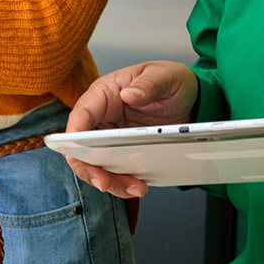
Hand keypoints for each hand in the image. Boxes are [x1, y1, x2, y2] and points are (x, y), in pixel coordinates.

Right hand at [63, 61, 198, 197]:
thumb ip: (148, 84)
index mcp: (104, 94)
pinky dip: (124, 182)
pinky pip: (115, 171)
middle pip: (81, 147)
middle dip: (89, 168)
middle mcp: (101, 117)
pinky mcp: (122, 152)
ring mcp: (110, 137)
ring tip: (136, 187)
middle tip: (104, 182)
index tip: (77, 152)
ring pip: (96, 165)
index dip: (74, 135)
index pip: (81, 114)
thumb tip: (129, 95)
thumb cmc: (169, 81)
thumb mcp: (164, 76)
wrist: (189, 99)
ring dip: (112, 180)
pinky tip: (140, 185)